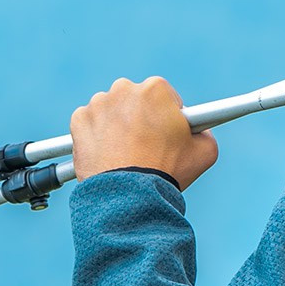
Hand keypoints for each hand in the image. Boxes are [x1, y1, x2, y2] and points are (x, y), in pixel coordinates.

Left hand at [70, 77, 218, 189]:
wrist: (129, 196)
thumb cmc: (168, 171)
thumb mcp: (205, 151)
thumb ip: (205, 131)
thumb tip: (200, 128)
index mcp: (155, 89)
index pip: (164, 96)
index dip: (167, 115)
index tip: (165, 132)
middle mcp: (123, 89)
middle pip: (134, 99)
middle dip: (139, 117)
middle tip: (145, 144)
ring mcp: (98, 104)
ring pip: (110, 110)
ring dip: (116, 125)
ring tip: (124, 153)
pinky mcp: (79, 121)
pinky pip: (88, 123)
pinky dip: (95, 135)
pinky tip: (106, 153)